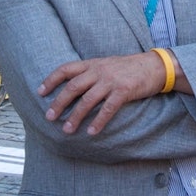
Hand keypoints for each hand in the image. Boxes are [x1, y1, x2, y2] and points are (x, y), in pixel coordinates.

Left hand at [39, 52, 163, 135]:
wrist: (155, 66)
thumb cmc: (129, 68)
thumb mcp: (107, 65)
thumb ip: (91, 73)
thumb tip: (73, 87)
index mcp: (93, 64)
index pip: (66, 69)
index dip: (51, 80)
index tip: (40, 92)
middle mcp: (99, 71)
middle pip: (73, 87)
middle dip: (59, 103)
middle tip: (49, 117)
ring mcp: (112, 81)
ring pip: (88, 100)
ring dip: (76, 116)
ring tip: (67, 129)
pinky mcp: (124, 91)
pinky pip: (108, 108)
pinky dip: (98, 121)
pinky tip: (92, 132)